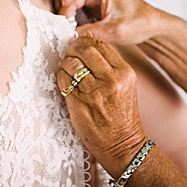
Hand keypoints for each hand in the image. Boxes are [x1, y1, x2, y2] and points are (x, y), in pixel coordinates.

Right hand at [58, 0, 161, 44]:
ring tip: (71, 31)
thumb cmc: (140, 22)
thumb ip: (90, 33)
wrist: (152, 27)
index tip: (66, 2)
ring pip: (71, 3)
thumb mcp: (114, 31)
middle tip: (67, 26)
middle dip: (65, 8)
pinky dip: (74, 22)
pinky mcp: (93, 10)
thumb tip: (69, 37)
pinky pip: (77, 13)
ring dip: (68, 17)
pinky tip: (77, 32)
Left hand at [58, 38, 148, 177]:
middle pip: (85, 50)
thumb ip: (110, 68)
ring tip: (66, 67)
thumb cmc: (122, 117)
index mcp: (125, 73)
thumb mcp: (125, 87)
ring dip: (65, 62)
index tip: (79, 43)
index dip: (86, 41)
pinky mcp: (79, 103)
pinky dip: (60, 77)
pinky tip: (64, 81)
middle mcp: (111, 80)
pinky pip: (63, 81)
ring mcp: (94, 92)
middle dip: (73, 48)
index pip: (101, 45)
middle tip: (68, 51)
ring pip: (72, 64)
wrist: (122, 145)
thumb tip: (88, 48)